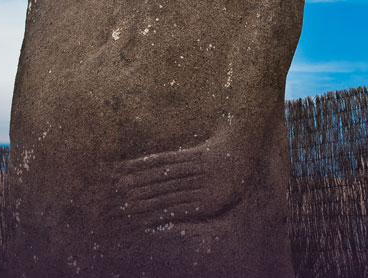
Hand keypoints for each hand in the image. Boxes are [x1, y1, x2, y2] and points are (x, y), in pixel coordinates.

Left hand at [110, 137, 246, 230]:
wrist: (250, 156)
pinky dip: (165, 215)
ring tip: (127, 206)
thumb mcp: (201, 151)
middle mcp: (198, 169)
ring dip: (147, 202)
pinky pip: (183, 210)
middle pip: (162, 178)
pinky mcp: (210, 203)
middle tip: (117, 190)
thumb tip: (153, 165)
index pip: (160, 161)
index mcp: (193, 154)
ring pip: (170, 194)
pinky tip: (150, 218)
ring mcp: (205, 185)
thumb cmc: (222, 152)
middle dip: (138, 185)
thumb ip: (182, 158)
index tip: (121, 171)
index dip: (139, 167)